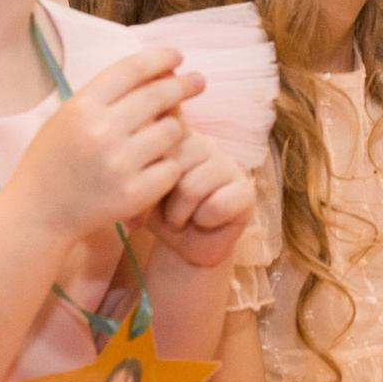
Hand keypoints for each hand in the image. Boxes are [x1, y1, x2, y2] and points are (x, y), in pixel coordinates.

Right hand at [9, 48, 197, 238]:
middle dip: (184, 84)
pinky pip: (171, 168)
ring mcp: (119, 163)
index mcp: (82, 106)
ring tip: (167, 133)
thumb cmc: (55, 159)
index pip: (133, 68)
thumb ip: (106, 95)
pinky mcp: (133, 194)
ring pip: (172, 131)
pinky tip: (157, 167)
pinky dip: (168, 165)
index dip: (161, 57)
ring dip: (175, 128)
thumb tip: (158, 70)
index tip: (178, 56)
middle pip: (159, 95)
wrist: (38, 212)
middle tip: (198, 81)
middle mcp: (101, 131)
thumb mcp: (68, 117)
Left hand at [146, 133, 253, 268]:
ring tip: (182, 219)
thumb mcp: (140, 189)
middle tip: (166, 211)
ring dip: (179, 214)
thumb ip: (138, 167)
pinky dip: (205, 221)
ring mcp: (228, 164)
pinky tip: (206, 221)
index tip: (147, 192)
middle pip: (172, 166)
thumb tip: (136, 162)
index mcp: (178, 135)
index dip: (146, 174)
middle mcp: (205, 142)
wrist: (186, 246)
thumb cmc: (161, 213)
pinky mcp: (246, 190)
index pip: (158, 142)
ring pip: (191, 188)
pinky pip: (217, 205)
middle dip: (162, 199)